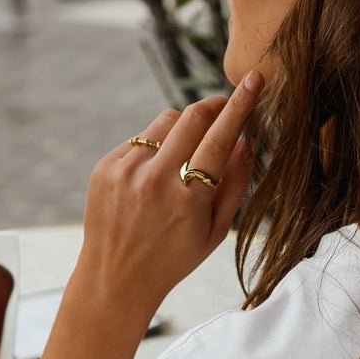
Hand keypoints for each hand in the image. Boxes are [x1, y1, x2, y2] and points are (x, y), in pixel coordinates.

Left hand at [75, 71, 262, 313]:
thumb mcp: (215, 231)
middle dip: (213, 106)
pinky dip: (155, 148)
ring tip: (184, 159)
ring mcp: (126, 171)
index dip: (240, 104)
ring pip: (165, 122)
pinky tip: (154, 177)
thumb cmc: (174, 258)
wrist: (115, 279)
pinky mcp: (105, 167)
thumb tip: (245, 140)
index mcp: (188, 199)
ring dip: (183, 129)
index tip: (254, 79)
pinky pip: (139, 139)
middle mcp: (155, 180)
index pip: (220, 138)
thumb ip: (234, 184)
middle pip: (192, 117)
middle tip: (224, 109)